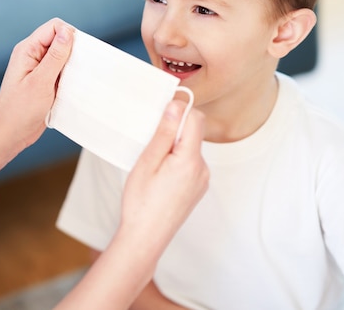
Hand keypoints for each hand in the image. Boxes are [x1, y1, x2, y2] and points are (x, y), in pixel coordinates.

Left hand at [0, 18, 73, 150]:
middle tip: (77, 71)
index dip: (70, 35)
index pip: (54, 27)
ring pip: (64, 58)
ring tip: (74, 82)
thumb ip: (55, 56)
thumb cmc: (19, 110)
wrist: (10, 135)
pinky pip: (63, 73)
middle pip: (61, 40)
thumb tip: (68, 32)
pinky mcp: (46, 82)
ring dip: (73, 67)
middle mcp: (33, 56)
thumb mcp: (41, 81)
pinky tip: (72, 90)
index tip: (78, 54)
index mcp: (28, 49)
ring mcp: (40, 69)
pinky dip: (71, 78)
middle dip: (73, 52)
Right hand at [119, 100, 208, 251]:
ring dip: (173, 148)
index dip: (178, 111)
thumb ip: (164, 133)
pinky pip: (190, 163)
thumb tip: (176, 106)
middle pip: (193, 133)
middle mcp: (202, 169)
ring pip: (190, 148)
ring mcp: (202, 180)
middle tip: (150, 148)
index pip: (195, 119)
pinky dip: (176, 162)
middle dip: (173, 132)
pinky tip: (160, 178)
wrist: (145, 237)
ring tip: (153, 167)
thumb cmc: (141, 203)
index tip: (159, 117)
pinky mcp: (198, 188)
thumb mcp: (147, 162)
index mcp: (190, 160)